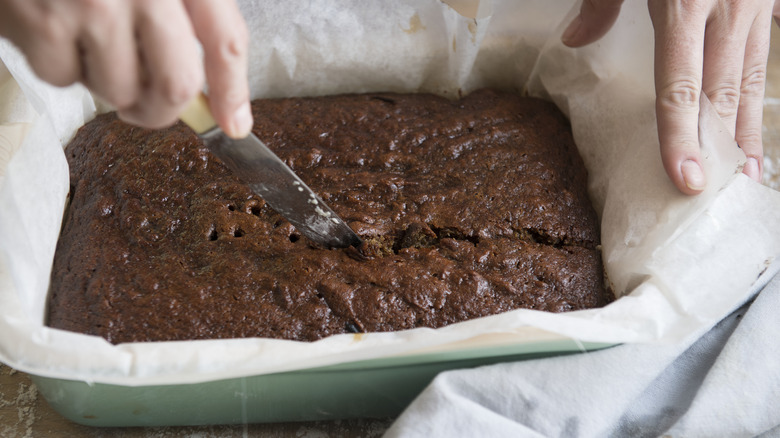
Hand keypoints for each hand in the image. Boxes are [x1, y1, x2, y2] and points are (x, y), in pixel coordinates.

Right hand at [0, 0, 252, 138]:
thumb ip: (181, 10)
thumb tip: (198, 89)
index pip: (225, 40)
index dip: (233, 91)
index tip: (234, 123)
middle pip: (176, 84)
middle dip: (163, 111)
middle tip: (147, 107)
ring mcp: (94, 5)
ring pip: (118, 90)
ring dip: (105, 81)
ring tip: (85, 39)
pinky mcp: (45, 21)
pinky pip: (65, 78)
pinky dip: (59, 64)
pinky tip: (51, 25)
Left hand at [562, 0, 775, 194]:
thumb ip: (601, 2)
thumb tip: (573, 40)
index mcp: (684, 5)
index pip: (679, 87)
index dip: (680, 137)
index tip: (685, 179)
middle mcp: (727, 9)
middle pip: (721, 93)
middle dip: (718, 147)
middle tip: (712, 193)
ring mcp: (754, 6)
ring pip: (751, 80)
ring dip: (747, 131)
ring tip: (744, 174)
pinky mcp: (767, 3)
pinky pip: (762, 58)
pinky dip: (758, 97)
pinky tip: (752, 126)